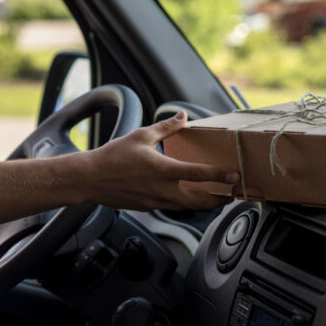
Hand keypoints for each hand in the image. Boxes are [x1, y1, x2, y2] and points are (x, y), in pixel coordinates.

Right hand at [86, 111, 237, 210]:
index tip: (234, 176)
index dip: (219, 176)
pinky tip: (186, 198)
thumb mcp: (141, 136)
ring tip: (214, 199)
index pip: (198, 174)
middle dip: (218, 200)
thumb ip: (166, 128)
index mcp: (163, 169)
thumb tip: (182, 117)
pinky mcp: (147, 207)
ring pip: (186, 207)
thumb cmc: (113, 157)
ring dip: (202, 204)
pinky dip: (183, 204)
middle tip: (230, 196)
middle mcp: (162, 189)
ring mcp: (155, 201)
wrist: (90, 179)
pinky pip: (171, 207)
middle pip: (199, 201)